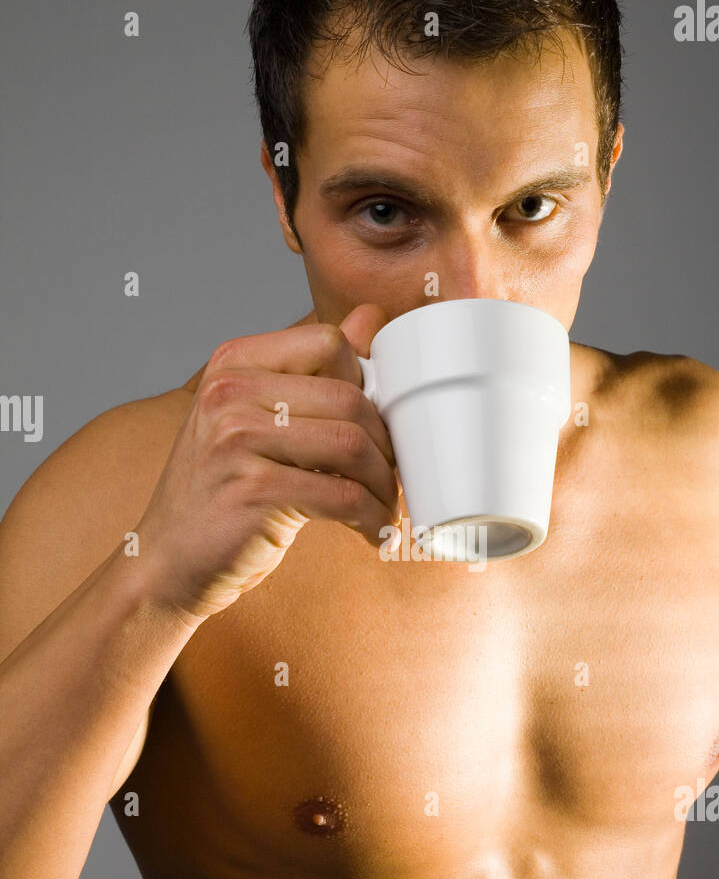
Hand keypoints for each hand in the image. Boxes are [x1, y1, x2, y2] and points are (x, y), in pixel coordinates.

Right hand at [135, 304, 397, 623]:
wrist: (167, 562)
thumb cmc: (222, 494)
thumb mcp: (257, 422)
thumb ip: (312, 373)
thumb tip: (372, 316)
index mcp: (233, 363)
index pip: (329, 344)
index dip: (366, 386)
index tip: (372, 428)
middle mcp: (229, 392)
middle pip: (350, 398)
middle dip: (386, 445)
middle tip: (390, 478)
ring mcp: (236, 440)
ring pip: (353, 445)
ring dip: (383, 485)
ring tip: (383, 507)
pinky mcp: (253, 490)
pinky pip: (343, 496)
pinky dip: (371, 518)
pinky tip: (372, 532)